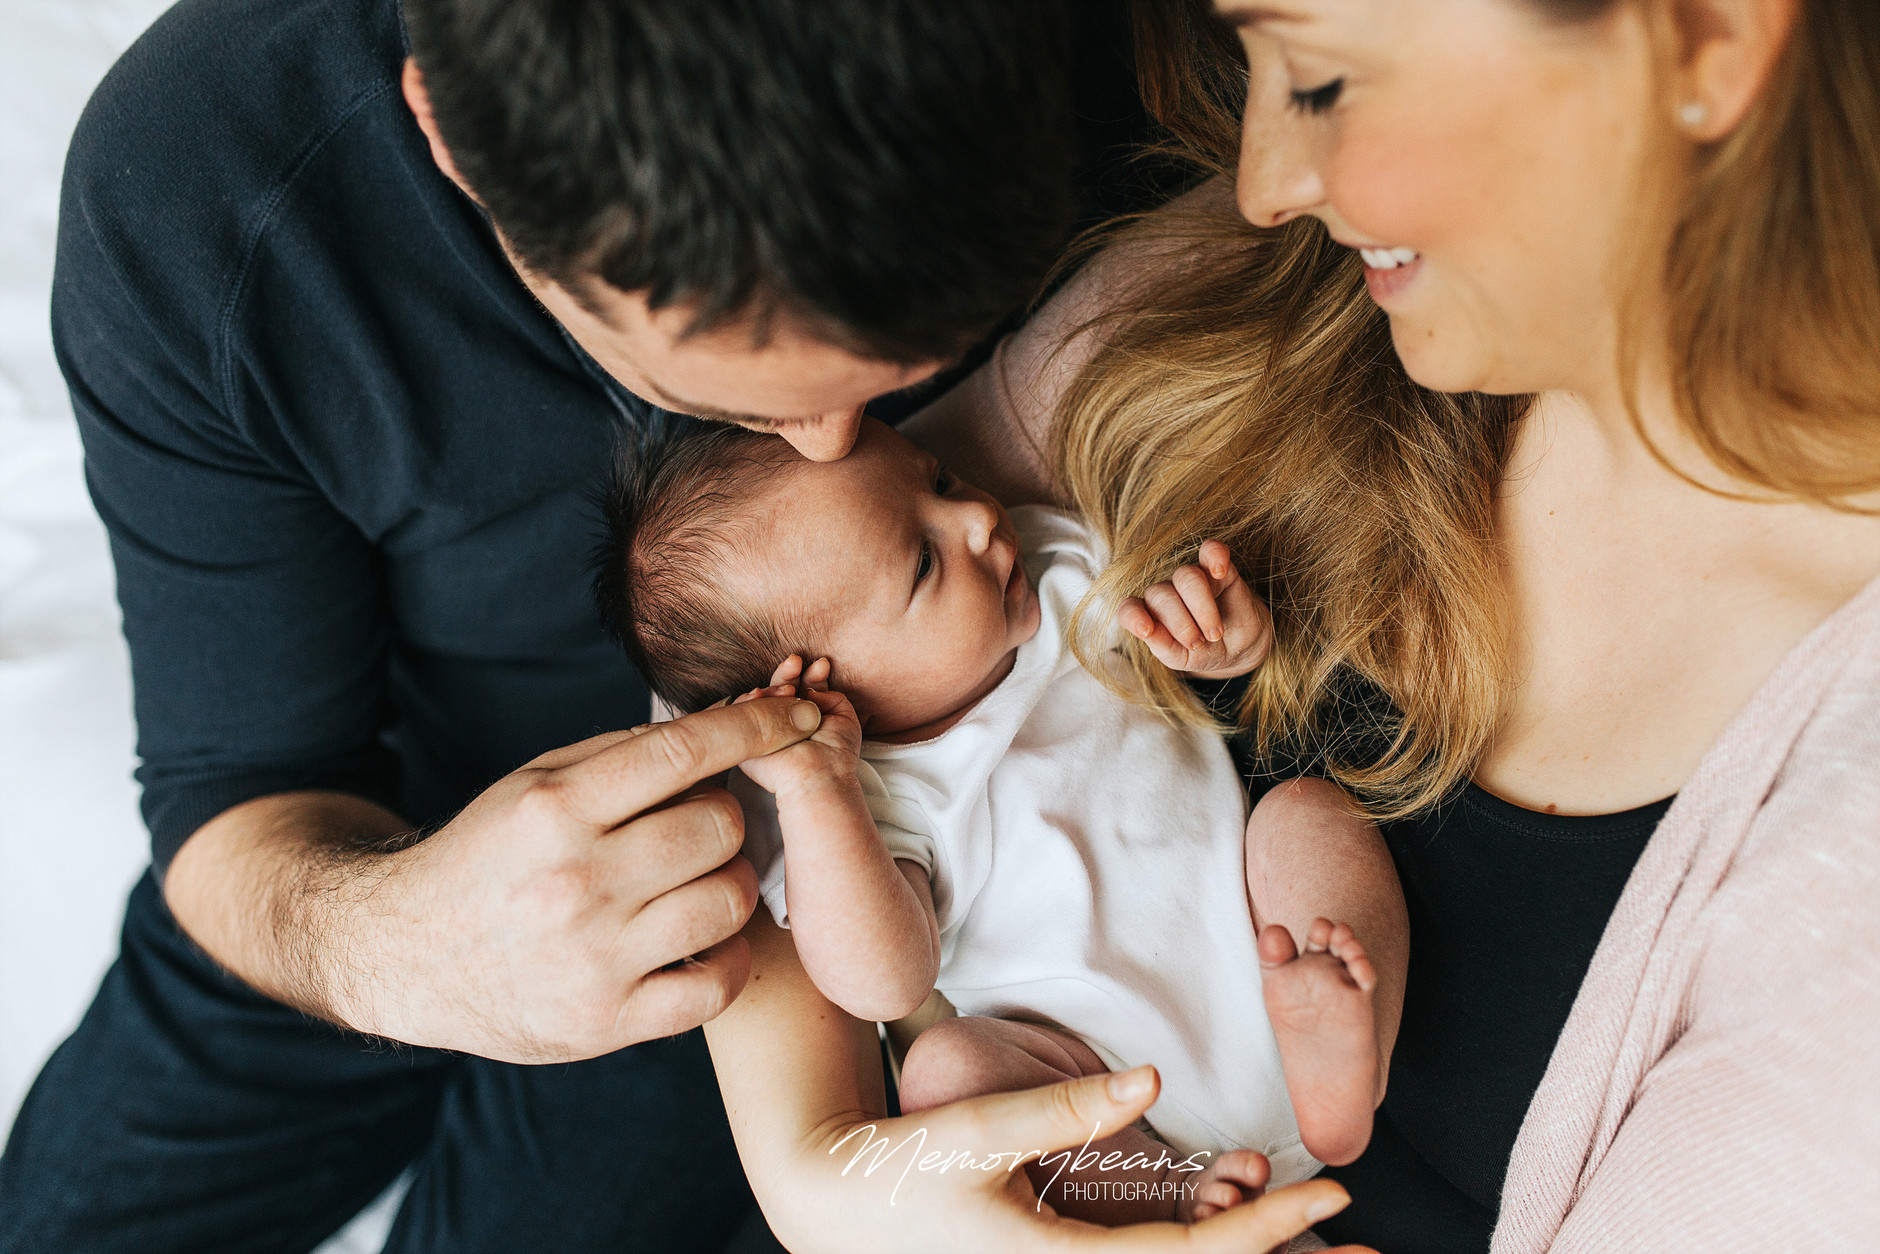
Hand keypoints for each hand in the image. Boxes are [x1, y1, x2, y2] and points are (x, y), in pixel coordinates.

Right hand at [315, 697, 821, 1060]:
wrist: (403, 955)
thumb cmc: (488, 855)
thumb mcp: (533, 785)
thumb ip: (624, 756)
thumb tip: (729, 724)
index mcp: (556, 809)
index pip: (684, 752)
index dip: (759, 728)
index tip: (800, 715)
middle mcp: (575, 881)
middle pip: (720, 827)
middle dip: (726, 818)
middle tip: (699, 829)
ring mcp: (594, 958)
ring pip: (729, 900)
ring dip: (731, 884)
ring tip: (696, 883)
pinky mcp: (607, 1022)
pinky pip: (718, 984)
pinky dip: (728, 958)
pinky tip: (704, 941)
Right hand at [709, 914, 1373, 1253]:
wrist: (829, 1205)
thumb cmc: (896, 1168)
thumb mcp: (978, 1130)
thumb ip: (1066, 1109)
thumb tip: (1152, 1080)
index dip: (1268, 1229)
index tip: (1330, 1191)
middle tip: (1364, 1241)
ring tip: (1324, 1240)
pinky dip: (1196, 1249)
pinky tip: (1231, 1224)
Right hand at [733, 655, 863, 801]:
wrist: (818, 774)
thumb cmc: (836, 752)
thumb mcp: (845, 717)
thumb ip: (831, 695)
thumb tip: (810, 688)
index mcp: (807, 717)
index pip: (804, 688)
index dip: (811, 674)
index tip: (823, 665)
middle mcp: (786, 721)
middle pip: (781, 688)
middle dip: (789, 672)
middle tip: (797, 661)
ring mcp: (766, 729)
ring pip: (763, 696)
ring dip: (775, 686)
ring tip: (790, 691)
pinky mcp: (748, 737)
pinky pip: (741, 711)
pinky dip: (750, 698)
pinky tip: (762, 694)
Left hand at [1118, 540, 1272, 678]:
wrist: (1239, 648)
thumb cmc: (1202, 653)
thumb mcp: (1180, 658)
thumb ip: (1162, 645)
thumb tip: (1148, 630)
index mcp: (1149, 614)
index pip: (1130, 609)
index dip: (1134, 616)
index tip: (1147, 631)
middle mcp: (1166, 592)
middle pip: (1162, 596)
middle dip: (1182, 625)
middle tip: (1200, 644)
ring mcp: (1191, 579)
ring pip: (1187, 577)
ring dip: (1202, 608)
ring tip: (1215, 633)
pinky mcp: (1220, 570)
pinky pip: (1211, 550)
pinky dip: (1215, 556)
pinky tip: (1220, 572)